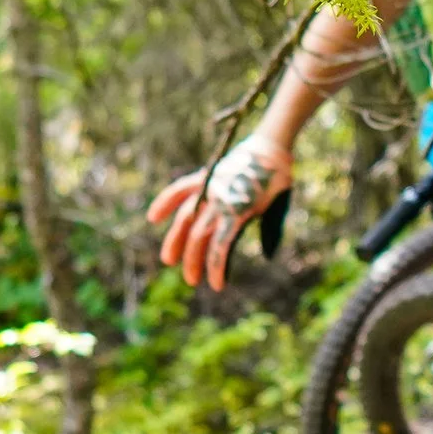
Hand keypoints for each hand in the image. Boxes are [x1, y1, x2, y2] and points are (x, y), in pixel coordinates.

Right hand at [146, 136, 293, 290]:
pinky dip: (166, 201)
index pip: (222, 245)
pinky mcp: (204, 177)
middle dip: (194, 260)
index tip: (217, 286)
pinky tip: (153, 217)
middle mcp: (220, 200)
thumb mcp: (279, 206)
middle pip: (200, 236)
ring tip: (168, 259)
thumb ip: (271, 230)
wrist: (272, 148)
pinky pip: (180, 190)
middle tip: (191, 281)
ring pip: (187, 218)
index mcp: (240, 210)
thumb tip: (269, 256)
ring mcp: (210, 188)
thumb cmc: (279, 179)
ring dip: (176, 241)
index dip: (216, 267)